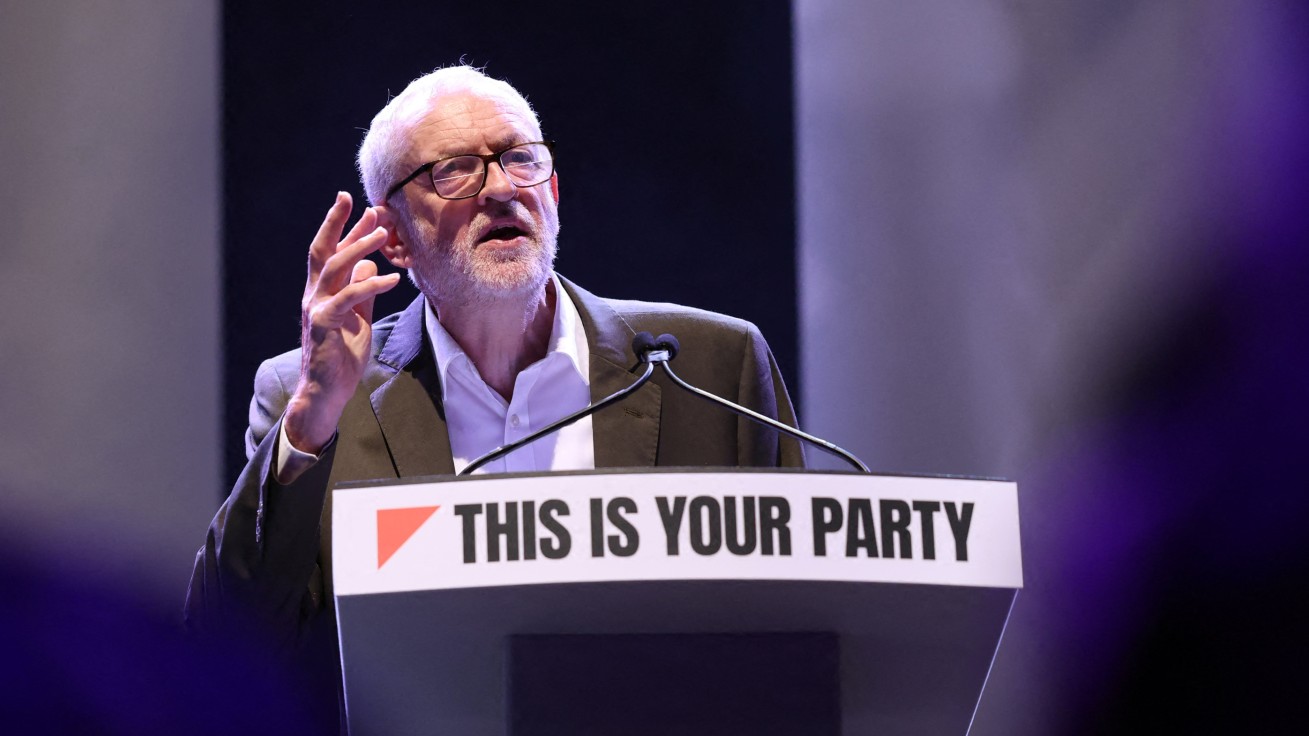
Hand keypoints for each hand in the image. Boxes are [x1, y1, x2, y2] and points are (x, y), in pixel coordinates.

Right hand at [284, 192, 400, 453]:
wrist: (326, 390)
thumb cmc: (341, 355)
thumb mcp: (358, 318)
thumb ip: (362, 292)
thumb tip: (369, 265)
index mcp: (322, 292)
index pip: (332, 252)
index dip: (345, 228)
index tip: (362, 206)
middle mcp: (315, 294)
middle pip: (323, 250)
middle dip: (338, 223)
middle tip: (356, 199)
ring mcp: (317, 307)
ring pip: (335, 267)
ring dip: (359, 246)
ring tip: (383, 233)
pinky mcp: (324, 323)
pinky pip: (349, 297)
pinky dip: (371, 285)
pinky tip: (391, 278)